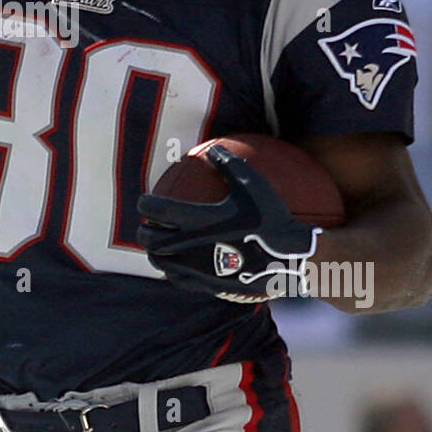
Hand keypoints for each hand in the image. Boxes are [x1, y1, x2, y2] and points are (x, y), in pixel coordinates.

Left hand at [137, 144, 319, 302]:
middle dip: (143, 228)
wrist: (287, 259)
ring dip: (154, 251)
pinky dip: (170, 269)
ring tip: (157, 244)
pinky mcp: (205, 284)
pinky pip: (177, 278)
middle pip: (151, 238)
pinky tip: (176, 263)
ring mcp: (196, 267)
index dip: (145, 203)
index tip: (145, 200)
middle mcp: (190, 245)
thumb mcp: (253, 186)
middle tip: (147, 223)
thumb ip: (229, 164)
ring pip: (159, 261)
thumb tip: (212, 148)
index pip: (157, 210)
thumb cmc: (271, 220)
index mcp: (198, 220)